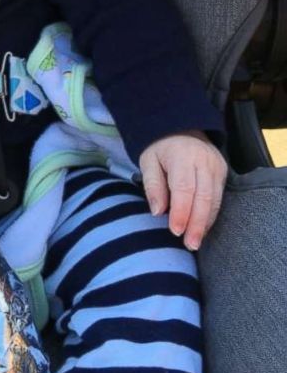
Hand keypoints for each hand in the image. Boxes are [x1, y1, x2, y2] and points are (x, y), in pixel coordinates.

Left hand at [139, 131, 227, 250]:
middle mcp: (204, 161)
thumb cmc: (160, 148)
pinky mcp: (223, 172)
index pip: (184, 188)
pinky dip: (211, 214)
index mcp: (183, 156)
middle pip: (204, 197)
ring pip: (215, 199)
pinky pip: (219, 197)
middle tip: (190, 244)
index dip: (182, 212)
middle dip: (197, 224)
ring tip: (195, 241)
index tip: (176, 231)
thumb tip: (158, 212)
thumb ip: (153, 185)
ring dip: (205, 223)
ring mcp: (217, 166)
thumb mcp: (148, 161)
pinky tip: (202, 228)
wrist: (181, 127)